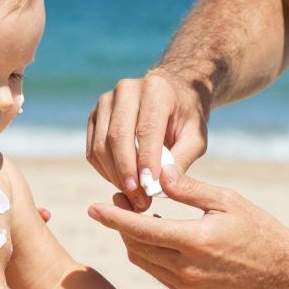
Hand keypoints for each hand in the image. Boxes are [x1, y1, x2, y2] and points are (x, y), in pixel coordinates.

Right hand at [87, 70, 208, 212]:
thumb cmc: (186, 118)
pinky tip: (122, 182)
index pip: (145, 129)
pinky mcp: (95, 115)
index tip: (149, 188)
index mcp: (155, 89)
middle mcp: (126, 89)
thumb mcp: (196, 136)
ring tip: (133, 196)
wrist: (171, 94)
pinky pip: (92, 150)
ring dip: (114, 176)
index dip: (145, 161)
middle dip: (126, 172)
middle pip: (117, 136)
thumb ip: (182, 159)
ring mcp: (106, 101)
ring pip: (101, 145)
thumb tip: (162, 185)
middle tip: (138, 199)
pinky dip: (105, 171)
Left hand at [87, 163, 288, 288]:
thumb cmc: (259, 229)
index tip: (93, 208)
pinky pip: (158, 273)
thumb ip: (189, 188)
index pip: (141, 229)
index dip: (113, 218)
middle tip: (119, 200)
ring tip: (137, 216)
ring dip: (133, 240)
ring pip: (143, 262)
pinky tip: (157, 236)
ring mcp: (188, 287)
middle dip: (121, 224)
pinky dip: (149, 254)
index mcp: (196, 242)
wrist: (284, 273)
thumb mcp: (226, 201)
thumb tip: (158, 170)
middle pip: (136, 247)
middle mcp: (187, 270)